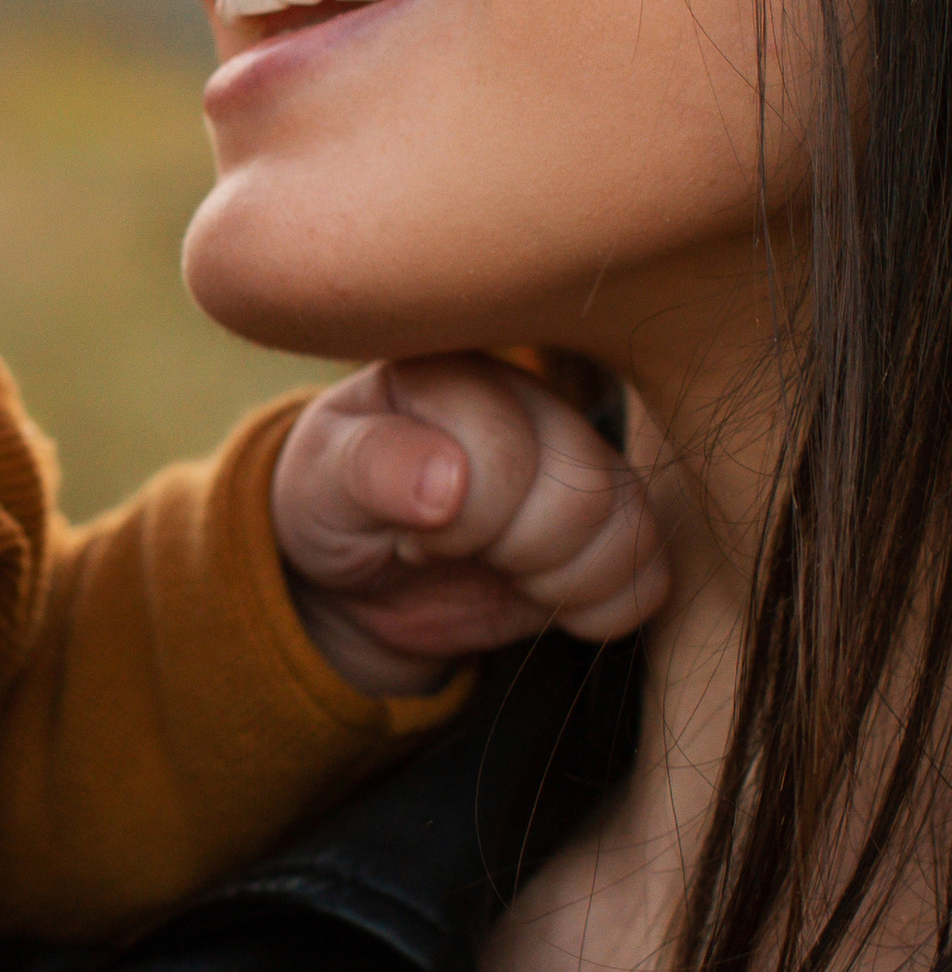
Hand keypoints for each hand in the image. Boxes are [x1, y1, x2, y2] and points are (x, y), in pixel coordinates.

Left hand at [272, 355, 668, 696]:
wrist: (358, 570)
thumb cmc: (334, 504)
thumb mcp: (319, 482)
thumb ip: (371, 465)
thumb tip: (449, 482)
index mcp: (462, 365)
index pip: (507, 451)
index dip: (457, 519)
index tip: (406, 528)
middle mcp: (537, 397)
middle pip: (580, 492)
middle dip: (506, 549)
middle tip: (447, 549)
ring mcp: (584, 455)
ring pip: (626, 530)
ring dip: (551, 579)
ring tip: (490, 564)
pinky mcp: (613, 518)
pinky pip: (651, 574)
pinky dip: (595, 606)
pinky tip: (532, 590)